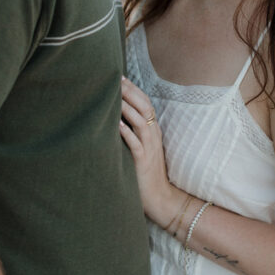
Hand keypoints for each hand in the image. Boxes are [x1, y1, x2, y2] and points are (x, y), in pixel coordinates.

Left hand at [120, 77, 179, 225]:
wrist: (159, 197)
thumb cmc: (146, 171)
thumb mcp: (143, 147)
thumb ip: (135, 131)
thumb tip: (119, 115)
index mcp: (153, 130)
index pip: (146, 103)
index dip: (134, 89)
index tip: (120, 77)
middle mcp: (153, 135)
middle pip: (144, 107)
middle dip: (130, 92)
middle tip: (115, 80)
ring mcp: (149, 148)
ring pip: (141, 122)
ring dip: (127, 108)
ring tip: (114, 96)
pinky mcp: (143, 161)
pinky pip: (136, 144)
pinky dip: (127, 133)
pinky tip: (117, 125)